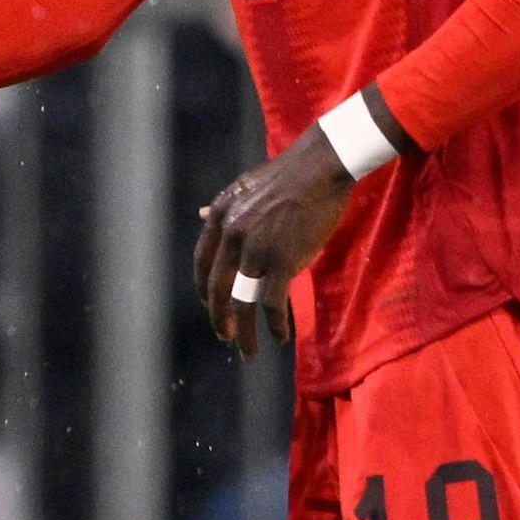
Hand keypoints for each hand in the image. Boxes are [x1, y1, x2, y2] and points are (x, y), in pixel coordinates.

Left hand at [192, 127, 354, 360]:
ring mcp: (256, 249)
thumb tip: (200, 216)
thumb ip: (223, 209)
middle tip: (224, 337)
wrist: (319, 167)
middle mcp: (232, 234)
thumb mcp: (244, 188)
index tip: (209, 306)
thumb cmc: (286, 176)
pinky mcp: (283, 260)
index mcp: (220, 216)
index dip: (203, 289)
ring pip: (243, 302)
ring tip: (247, 352)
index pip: (202, 262)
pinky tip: (280, 336)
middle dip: (219, 318)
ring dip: (244, 332)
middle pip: (217, 287)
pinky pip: (273, 303)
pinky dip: (275, 325)